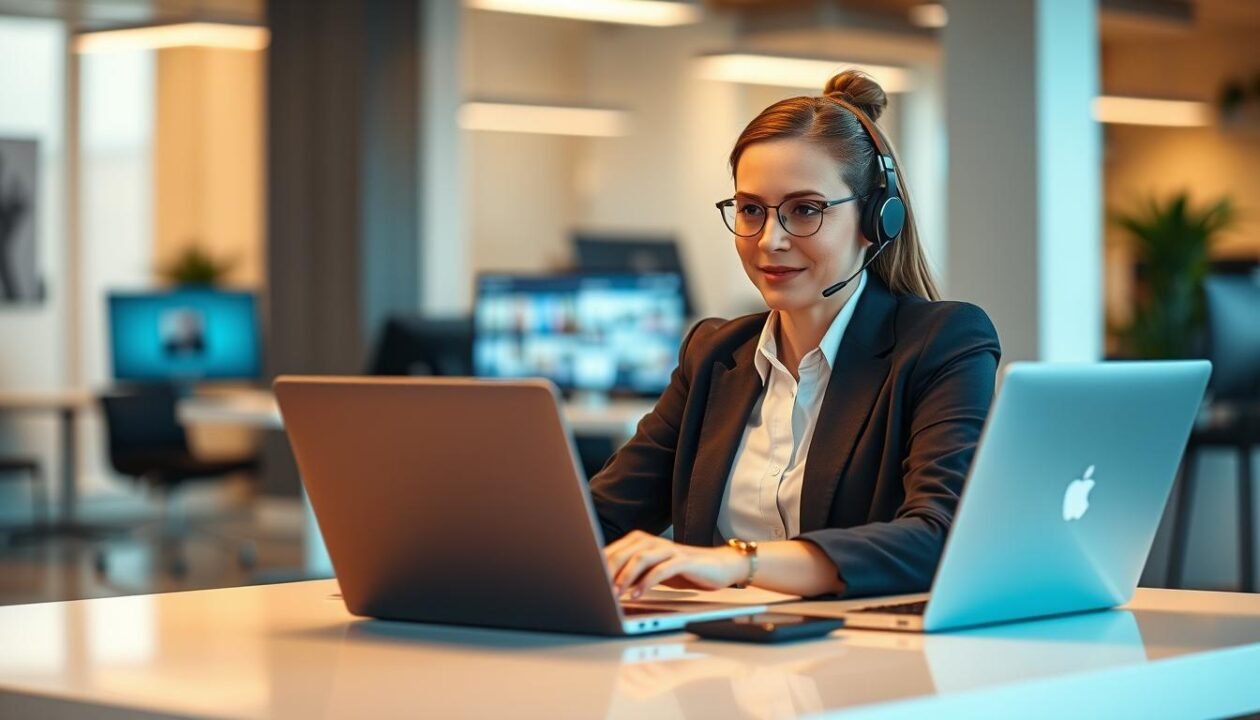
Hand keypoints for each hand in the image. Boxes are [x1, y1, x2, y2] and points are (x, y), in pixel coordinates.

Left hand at [604, 530, 748, 599]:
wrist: (718, 566)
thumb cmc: (682, 570)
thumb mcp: (651, 573)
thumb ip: (631, 575)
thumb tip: (605, 587)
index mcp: (640, 542)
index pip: (613, 552)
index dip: (598, 567)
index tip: (586, 583)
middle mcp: (652, 542)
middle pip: (623, 553)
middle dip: (608, 572)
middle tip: (597, 589)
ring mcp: (668, 549)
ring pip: (640, 558)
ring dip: (625, 577)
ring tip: (615, 593)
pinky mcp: (683, 559)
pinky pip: (661, 569)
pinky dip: (647, 582)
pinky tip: (638, 594)